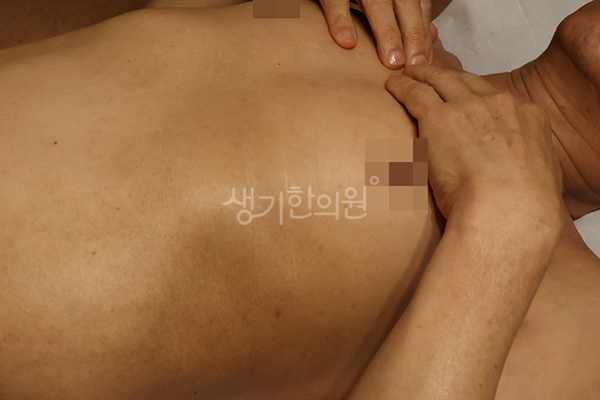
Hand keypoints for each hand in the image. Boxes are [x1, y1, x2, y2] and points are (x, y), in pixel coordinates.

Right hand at [319, 0, 432, 68]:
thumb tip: (430, 35)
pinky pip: (336, 2)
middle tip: (414, 65)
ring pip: (377, 4)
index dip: (421, 33)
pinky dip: (341, 20)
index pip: (417, 5)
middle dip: (412, 35)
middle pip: (404, 4)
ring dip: (387, 32)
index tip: (424, 61)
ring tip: (391, 61)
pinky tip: (348, 42)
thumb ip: (408, 9)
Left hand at [386, 65, 562, 224]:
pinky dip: (402, 86)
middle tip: (429, 73)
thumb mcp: (539, 179)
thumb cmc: (521, 209)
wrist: (507, 210)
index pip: (496, 98)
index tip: (465, 97)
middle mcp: (499, 104)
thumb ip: (524, 166)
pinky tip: (392, 84)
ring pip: (440, 80)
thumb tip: (516, 177)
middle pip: (467, 82)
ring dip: (422, 75)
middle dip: (447, 77)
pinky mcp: (439, 116)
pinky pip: (416, 93)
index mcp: (528, 118)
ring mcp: (468, 107)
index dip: (475, 95)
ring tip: (408, 73)